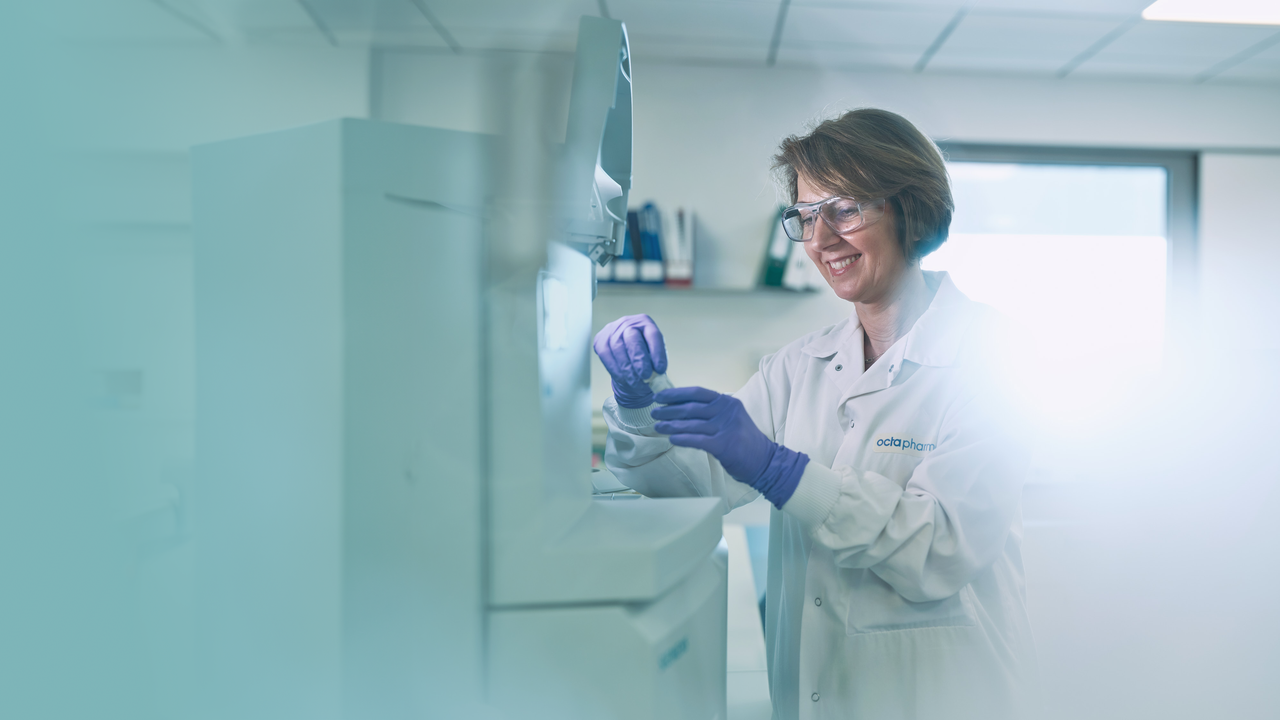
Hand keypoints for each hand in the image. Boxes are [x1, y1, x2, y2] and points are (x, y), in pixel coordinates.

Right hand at [593, 314, 667, 407]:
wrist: (625, 352)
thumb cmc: (642, 353)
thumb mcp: (653, 355)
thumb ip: (655, 363)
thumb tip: (656, 377)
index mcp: (645, 323)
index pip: (653, 335)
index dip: (657, 352)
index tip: (660, 369)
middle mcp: (628, 323)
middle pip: (633, 338)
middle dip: (640, 359)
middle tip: (646, 375)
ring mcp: (612, 330)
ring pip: (618, 348)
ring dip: (627, 369)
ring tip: (636, 382)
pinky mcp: (601, 340)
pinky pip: (606, 355)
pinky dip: (615, 370)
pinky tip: (623, 379)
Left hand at [651, 387, 808, 506]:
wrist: (765, 461)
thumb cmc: (744, 440)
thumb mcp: (732, 418)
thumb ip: (712, 411)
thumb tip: (683, 408)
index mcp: (727, 402)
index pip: (697, 392)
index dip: (676, 394)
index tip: (660, 396)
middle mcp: (726, 411)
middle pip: (691, 407)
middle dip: (669, 409)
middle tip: (655, 412)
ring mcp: (725, 428)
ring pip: (690, 424)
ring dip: (670, 425)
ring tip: (658, 426)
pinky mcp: (723, 445)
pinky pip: (696, 440)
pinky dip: (681, 438)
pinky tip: (672, 439)